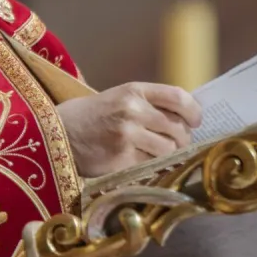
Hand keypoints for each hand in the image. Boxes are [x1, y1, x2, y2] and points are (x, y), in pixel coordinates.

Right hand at [56, 83, 202, 177]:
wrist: (59, 132)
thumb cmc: (94, 116)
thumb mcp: (120, 98)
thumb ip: (150, 104)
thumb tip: (189, 119)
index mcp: (134, 90)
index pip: (178, 97)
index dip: (194, 111)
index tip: (196, 121)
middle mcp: (132, 110)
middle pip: (178, 128)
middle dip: (182, 139)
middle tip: (175, 143)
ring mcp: (127, 135)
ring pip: (168, 149)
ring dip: (168, 155)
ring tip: (157, 153)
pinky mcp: (121, 159)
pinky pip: (152, 165)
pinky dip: (152, 166)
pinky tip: (142, 162)